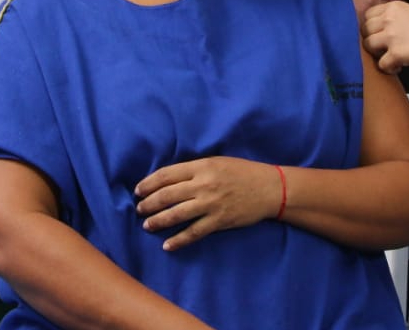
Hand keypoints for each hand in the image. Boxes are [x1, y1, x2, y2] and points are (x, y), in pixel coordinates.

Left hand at [134, 157, 281, 251]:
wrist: (270, 188)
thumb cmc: (243, 172)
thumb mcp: (217, 162)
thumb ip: (194, 169)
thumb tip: (169, 178)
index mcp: (202, 166)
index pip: (166, 175)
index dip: (148, 183)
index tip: (138, 190)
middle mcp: (204, 184)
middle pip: (167, 195)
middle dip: (149, 204)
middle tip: (139, 210)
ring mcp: (211, 204)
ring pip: (176, 214)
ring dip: (158, 221)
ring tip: (147, 225)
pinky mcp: (219, 221)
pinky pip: (194, 232)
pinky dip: (179, 240)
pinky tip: (167, 245)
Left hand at [362, 1, 408, 73]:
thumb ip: (393, 18)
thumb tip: (377, 28)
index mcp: (393, 7)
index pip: (368, 15)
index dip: (372, 27)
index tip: (379, 34)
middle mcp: (390, 19)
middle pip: (365, 29)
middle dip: (372, 39)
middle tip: (383, 48)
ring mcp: (392, 35)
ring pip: (368, 45)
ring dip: (377, 53)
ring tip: (390, 57)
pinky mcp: (396, 53)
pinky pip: (380, 64)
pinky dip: (388, 68)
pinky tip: (398, 67)